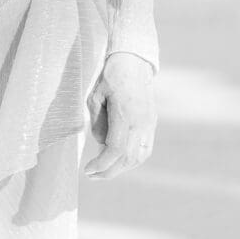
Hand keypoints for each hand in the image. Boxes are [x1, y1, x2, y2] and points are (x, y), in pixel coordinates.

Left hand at [85, 52, 157, 178]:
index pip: (115, 150)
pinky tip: (119, 161)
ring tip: (104, 171)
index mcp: (126, 116)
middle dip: (109, 172)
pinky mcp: (152, 123)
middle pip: (128, 158)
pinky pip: (145, 149)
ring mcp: (149, 124)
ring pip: (139, 156)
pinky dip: (132, 160)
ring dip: (122, 168)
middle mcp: (141, 123)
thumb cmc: (111, 77)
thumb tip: (101, 143)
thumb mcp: (95, 97)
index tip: (88, 171)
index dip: (101, 164)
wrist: (134, 62)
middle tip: (92, 176)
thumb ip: (97, 123)